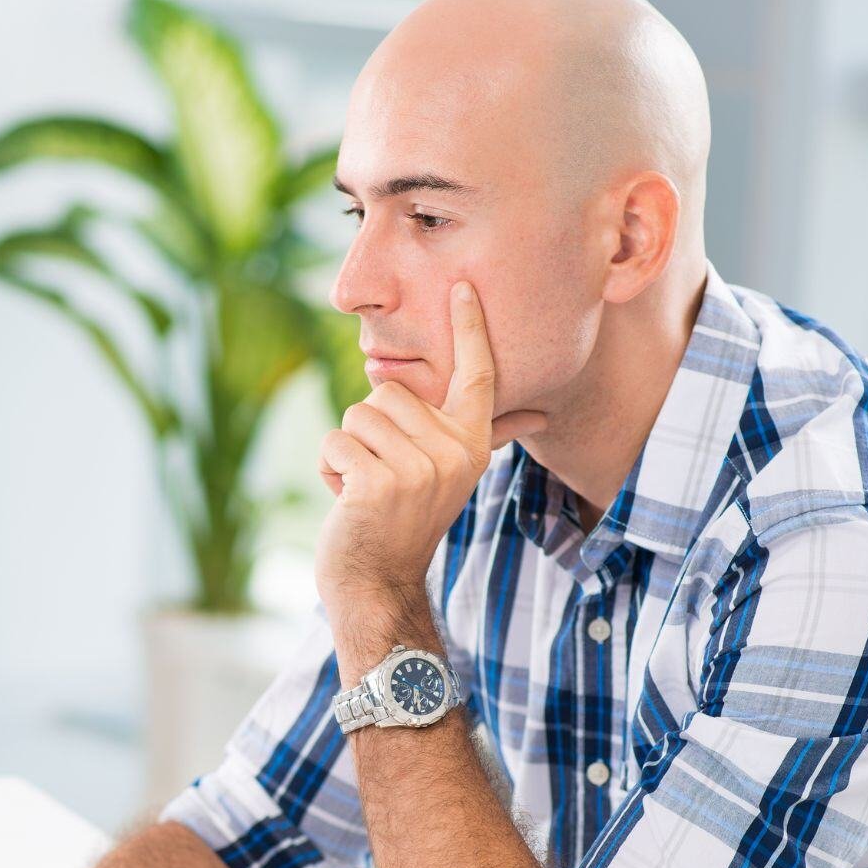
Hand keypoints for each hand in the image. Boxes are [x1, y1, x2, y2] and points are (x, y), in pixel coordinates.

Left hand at [315, 282, 544, 625]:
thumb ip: (486, 434)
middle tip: (382, 477)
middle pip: (388, 392)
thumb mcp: (450, 474)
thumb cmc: (405, 521)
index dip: (469, 329)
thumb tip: (539, 416)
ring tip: (364, 489)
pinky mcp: (377, 484)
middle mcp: (452, 454)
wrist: (377, 582)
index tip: (463, 285)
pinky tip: (346, 502)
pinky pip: (334, 442)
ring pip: (357, 415)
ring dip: (347, 452)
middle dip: (369, 430)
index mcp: (471, 444)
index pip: (476, 376)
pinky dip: (328, 469)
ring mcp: (417, 471)